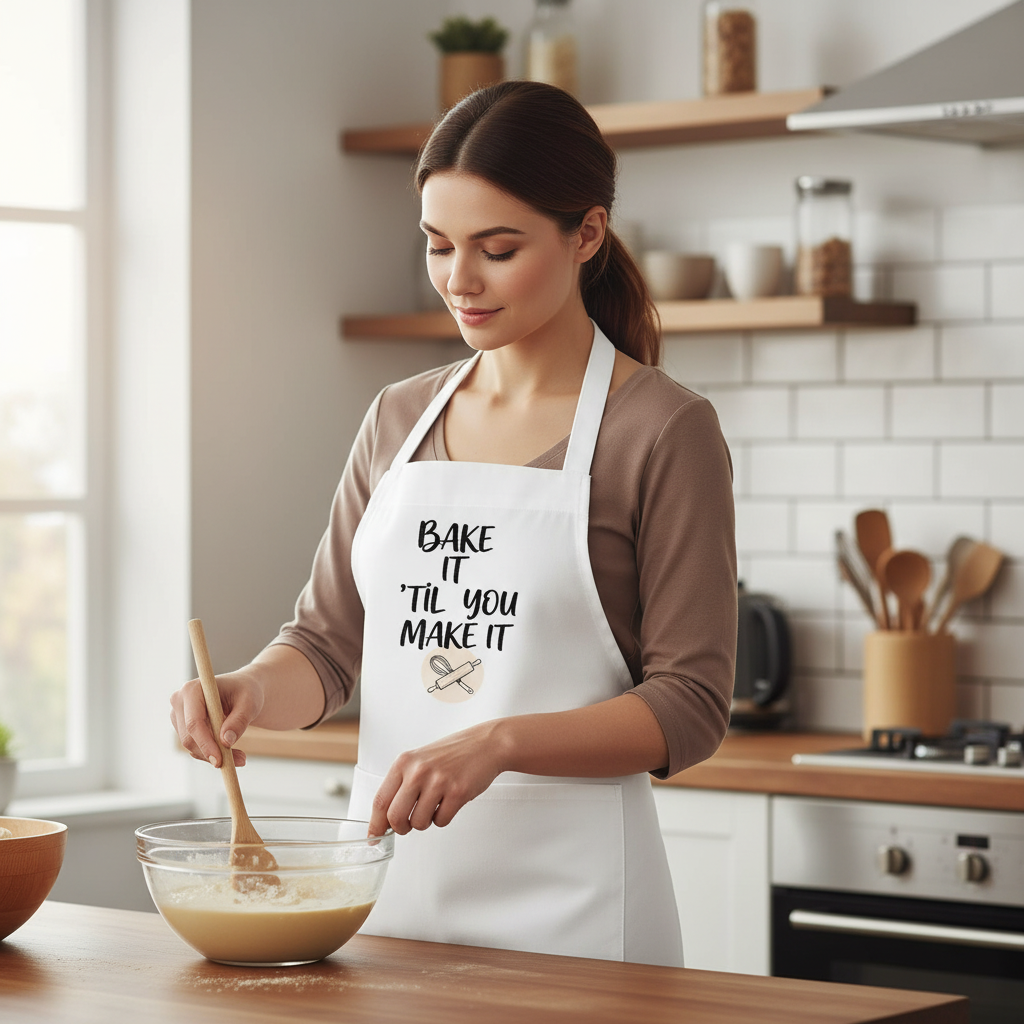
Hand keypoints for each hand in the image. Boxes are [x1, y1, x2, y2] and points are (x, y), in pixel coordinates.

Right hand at [170, 671, 264, 767]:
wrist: (241, 691)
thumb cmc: (246, 692)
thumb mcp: (250, 704)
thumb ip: (239, 721)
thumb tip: (226, 741)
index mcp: (193, 689)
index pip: (194, 723)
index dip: (205, 743)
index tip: (220, 761)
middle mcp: (179, 701)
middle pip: (189, 738)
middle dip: (213, 753)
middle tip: (241, 760)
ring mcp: (178, 715)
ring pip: (191, 746)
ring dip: (215, 755)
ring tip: (241, 757)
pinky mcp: (181, 727)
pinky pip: (194, 747)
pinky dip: (211, 753)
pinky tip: (230, 752)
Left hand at [367, 721, 509, 836]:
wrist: (485, 744)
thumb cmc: (452, 754)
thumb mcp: (419, 760)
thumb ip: (401, 784)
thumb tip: (385, 817)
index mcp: (404, 762)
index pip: (380, 801)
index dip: (375, 824)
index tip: (374, 837)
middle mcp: (418, 771)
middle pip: (396, 817)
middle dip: (401, 828)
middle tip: (408, 825)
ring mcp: (438, 781)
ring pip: (419, 823)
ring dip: (425, 822)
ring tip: (434, 805)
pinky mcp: (457, 792)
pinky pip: (441, 821)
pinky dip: (443, 818)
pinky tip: (448, 802)